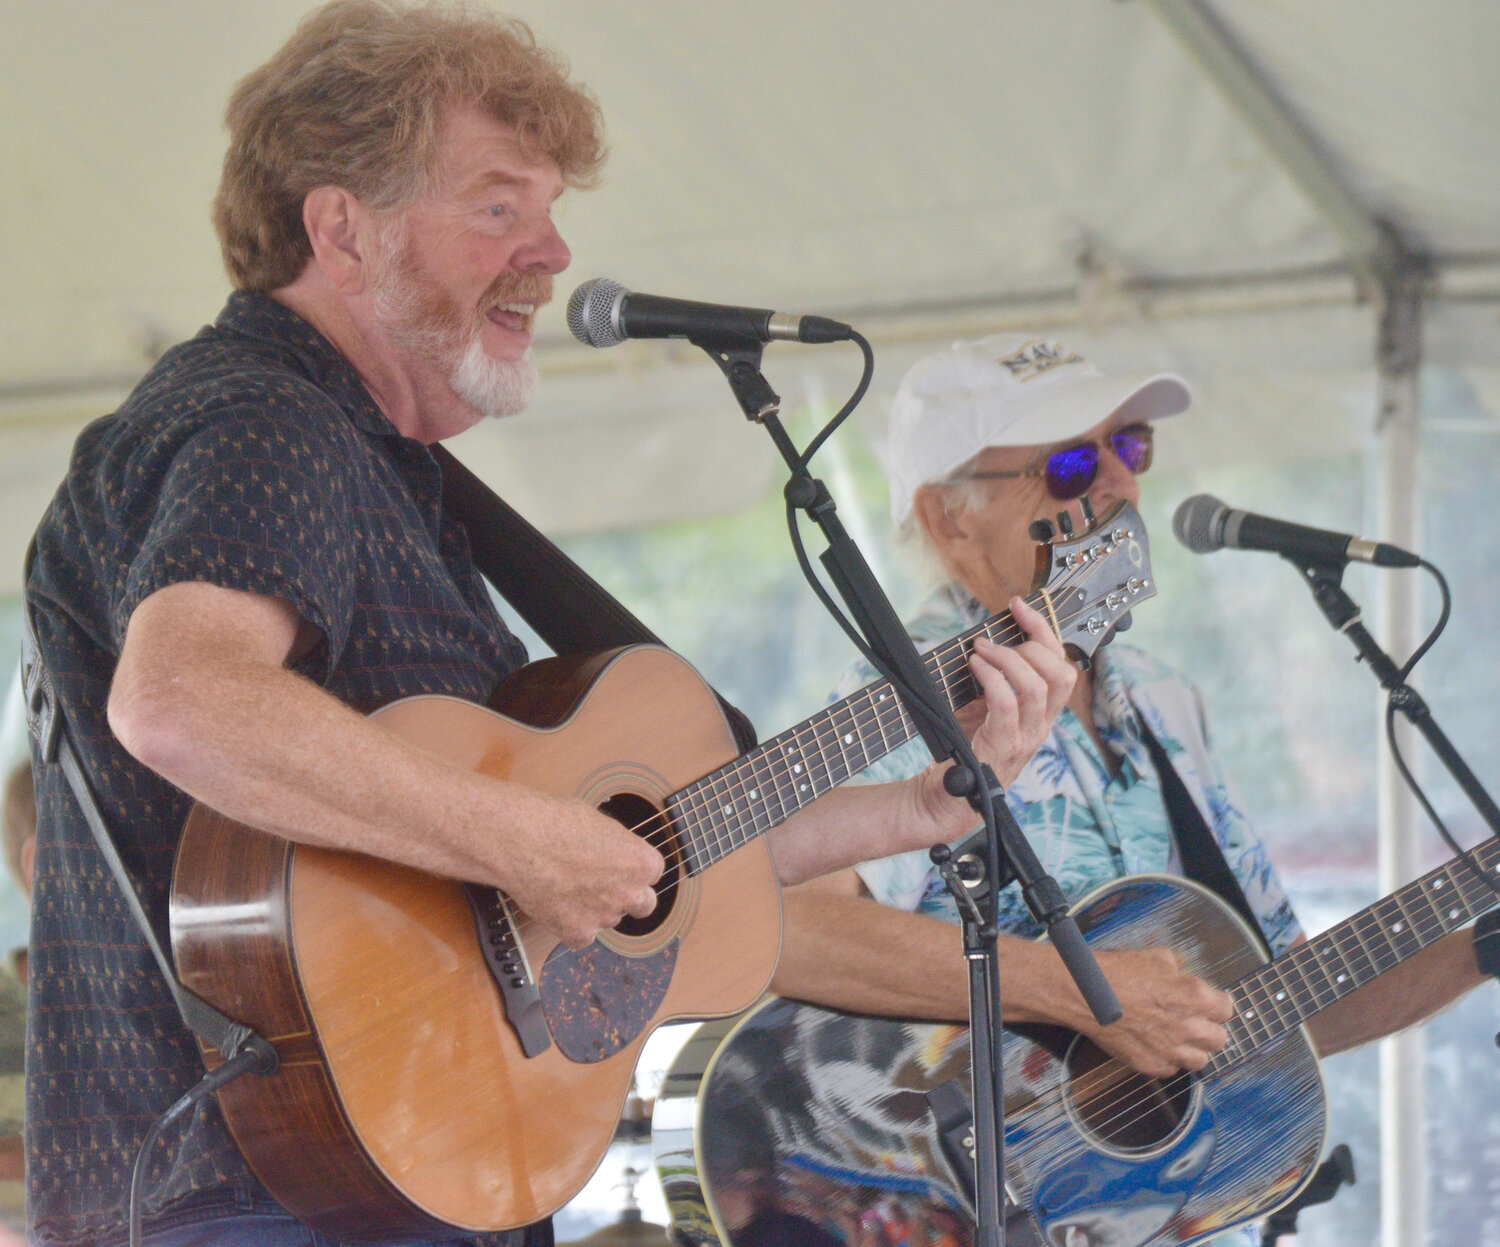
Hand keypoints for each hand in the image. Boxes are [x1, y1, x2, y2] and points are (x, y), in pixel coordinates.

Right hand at [497, 793, 664, 948]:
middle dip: (628, 897)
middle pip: (643, 905)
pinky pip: (581, 935)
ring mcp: (605, 916)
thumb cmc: (555, 822)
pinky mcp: (577, 933)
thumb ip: (618, 848)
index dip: (632, 869)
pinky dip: (570, 924)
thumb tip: (617, 856)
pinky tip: (555, 902)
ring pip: (608, 919)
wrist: (519, 840)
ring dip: (594, 909)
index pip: (652, 874)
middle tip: (604, 886)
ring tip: (565, 884)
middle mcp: (630, 893)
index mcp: (642, 862)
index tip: (618, 866)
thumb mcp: (600, 824)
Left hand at [916, 596, 1074, 834]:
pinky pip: (1007, 705)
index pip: (1060, 665)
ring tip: (981, 651)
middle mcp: (1040, 726)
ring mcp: (1025, 738)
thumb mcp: (981, 706)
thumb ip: (991, 679)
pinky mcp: (1002, 747)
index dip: (1044, 630)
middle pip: (1061, 673)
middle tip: (998, 636)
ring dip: (1007, 658)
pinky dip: (991, 679)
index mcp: (1041, 713)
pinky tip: (975, 669)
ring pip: (1037, 686)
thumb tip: (985, 641)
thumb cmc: (962, 748)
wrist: (944, 796)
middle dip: (1033, 642)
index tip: (1020, 606)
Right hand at [1082, 946, 1233, 1077]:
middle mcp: (1189, 1028)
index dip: (1218, 1004)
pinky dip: (1167, 1059)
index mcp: (1195, 997)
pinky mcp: (1151, 1065)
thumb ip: (1180, 973)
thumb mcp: (1157, 957)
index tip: (1211, 1004)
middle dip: (1210, 1029)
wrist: (1086, 993)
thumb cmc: (1118, 972)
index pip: (1227, 1009)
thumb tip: (1184, 979)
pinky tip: (1156, 1045)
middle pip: (1220, 1039)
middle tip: (1196, 1021)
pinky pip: (1171, 1069)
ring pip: (1200, 1061)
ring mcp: (1171, 1051)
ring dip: (1192, 1049)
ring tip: (1178, 1038)